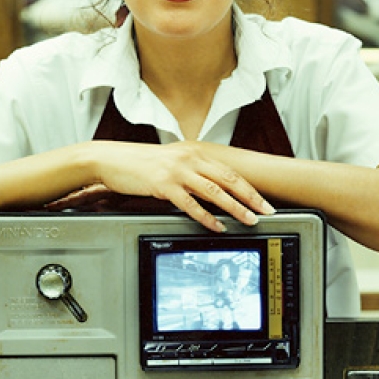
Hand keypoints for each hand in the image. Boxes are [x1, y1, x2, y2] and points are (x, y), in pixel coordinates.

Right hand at [90, 140, 273, 231]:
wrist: (112, 159)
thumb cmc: (139, 163)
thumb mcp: (171, 161)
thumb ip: (191, 171)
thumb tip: (211, 188)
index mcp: (194, 153)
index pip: (229, 171)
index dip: (250, 187)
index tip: (264, 200)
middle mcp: (189, 159)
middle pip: (228, 179)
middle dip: (251, 197)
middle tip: (266, 211)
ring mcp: (177, 171)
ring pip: (214, 191)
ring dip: (235, 208)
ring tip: (249, 220)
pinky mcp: (164, 185)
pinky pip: (191, 204)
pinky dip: (207, 217)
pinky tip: (217, 225)